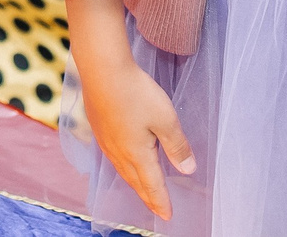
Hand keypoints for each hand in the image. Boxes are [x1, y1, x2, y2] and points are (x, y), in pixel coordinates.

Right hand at [68, 0, 194, 217]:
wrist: (102, 70)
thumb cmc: (136, 93)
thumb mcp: (166, 119)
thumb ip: (177, 146)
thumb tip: (187, 169)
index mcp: (138, 155)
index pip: (153, 186)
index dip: (161, 202)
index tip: (168, 216)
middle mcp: (119, 153)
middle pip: (136, 182)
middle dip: (148, 197)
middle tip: (156, 209)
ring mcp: (107, 141)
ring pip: (123, 170)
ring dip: (135, 183)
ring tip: (142, 190)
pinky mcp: (99, 128)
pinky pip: (113, 157)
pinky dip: (123, 167)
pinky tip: (123, 161)